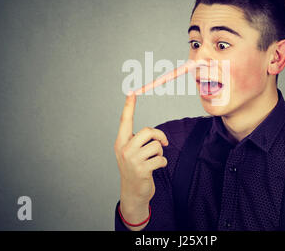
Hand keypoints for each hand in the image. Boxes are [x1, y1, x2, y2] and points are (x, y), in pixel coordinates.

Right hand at [114, 91, 168, 229]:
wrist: (133, 193)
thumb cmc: (135, 169)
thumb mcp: (130, 153)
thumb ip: (137, 141)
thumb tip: (155, 135)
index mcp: (120, 142)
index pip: (125, 120)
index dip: (129, 106)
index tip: (131, 92)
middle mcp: (124, 149)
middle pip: (148, 131)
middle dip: (160, 136)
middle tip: (163, 144)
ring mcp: (132, 160)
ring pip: (156, 146)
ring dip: (160, 154)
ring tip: (154, 160)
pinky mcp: (141, 170)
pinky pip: (160, 159)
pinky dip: (162, 163)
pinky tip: (156, 168)